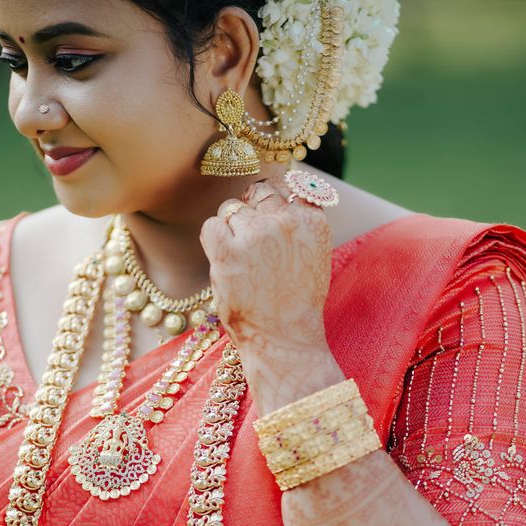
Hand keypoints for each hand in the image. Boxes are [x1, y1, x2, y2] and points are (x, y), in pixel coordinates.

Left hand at [200, 176, 343, 413]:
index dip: (276, 201)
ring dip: (231, 228)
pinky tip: (223, 259)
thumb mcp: (315, 255)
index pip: (291, 187)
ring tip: (240, 259)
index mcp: (312, 221)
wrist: (285, 338)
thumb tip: (284, 192)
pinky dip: (213, 239)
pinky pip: (211, 225)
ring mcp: (255, 235)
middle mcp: (286, 222)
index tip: (270, 219)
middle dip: (252, 210)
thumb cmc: (297, 302)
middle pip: (259, 192)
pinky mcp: (227, 251)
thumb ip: (301, 223)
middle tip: (250, 240)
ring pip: (231, 208)